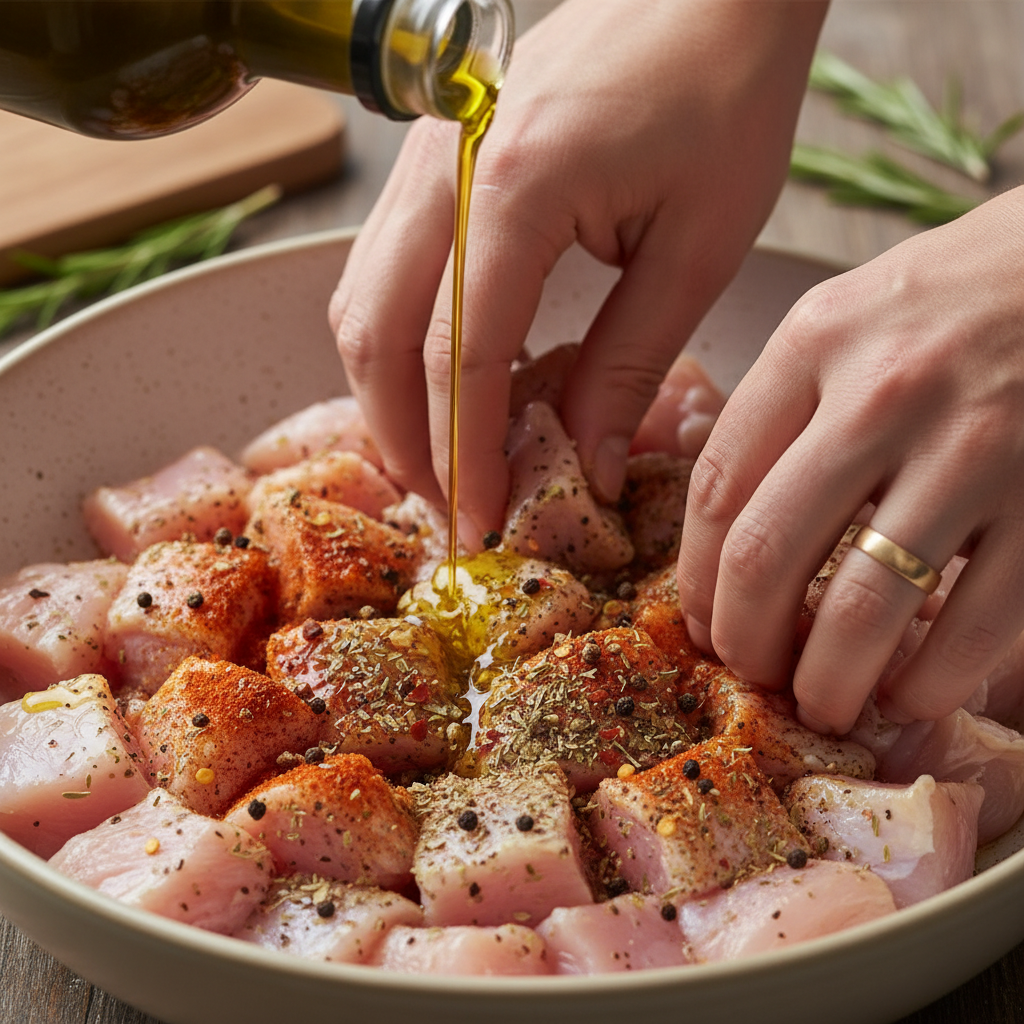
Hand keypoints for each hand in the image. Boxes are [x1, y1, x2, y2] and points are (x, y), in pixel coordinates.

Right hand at [329, 0, 825, 545]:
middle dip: (404, 438)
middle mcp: (442, 167)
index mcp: (512, 187)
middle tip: (448, 507)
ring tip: (439, 459)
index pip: (457, 356)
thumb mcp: (696, 247)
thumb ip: (630, 363)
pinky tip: (441, 382)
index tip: (480, 523)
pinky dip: (397, 341)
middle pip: (375, 337)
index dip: (464, 454)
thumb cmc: (723, 95)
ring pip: (359, 302)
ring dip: (388, 395)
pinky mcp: (430, 156)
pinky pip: (380, 267)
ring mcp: (424, 155)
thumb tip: (589, 465)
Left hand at [678, 186, 1023, 733]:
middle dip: (746, 642)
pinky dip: (930, 682)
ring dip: (830, 681)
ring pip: (864, 605)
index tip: (703, 622)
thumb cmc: (965, 292)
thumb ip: (785, 404)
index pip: (715, 487)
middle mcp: (883, 392)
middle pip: (767, 555)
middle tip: (753, 674)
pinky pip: (975, 624)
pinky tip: (910, 693)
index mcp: (815, 342)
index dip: (695, 579)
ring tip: (825, 703)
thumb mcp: (852, 315)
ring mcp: (976, 445)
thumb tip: (727, 527)